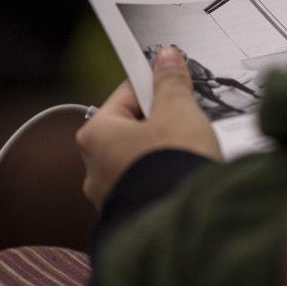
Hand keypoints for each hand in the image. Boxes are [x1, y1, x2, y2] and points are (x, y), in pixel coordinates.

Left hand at [76, 46, 221, 208]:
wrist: (185, 226)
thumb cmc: (171, 168)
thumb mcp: (178, 111)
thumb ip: (171, 82)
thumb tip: (166, 59)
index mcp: (96, 136)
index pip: (125, 94)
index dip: (154, 83)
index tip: (171, 76)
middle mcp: (94, 167)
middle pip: (133, 126)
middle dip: (163, 120)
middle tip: (188, 117)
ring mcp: (112, 195)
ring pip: (142, 157)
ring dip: (166, 149)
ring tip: (192, 149)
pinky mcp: (132, 214)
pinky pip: (151, 183)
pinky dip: (168, 175)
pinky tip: (187, 173)